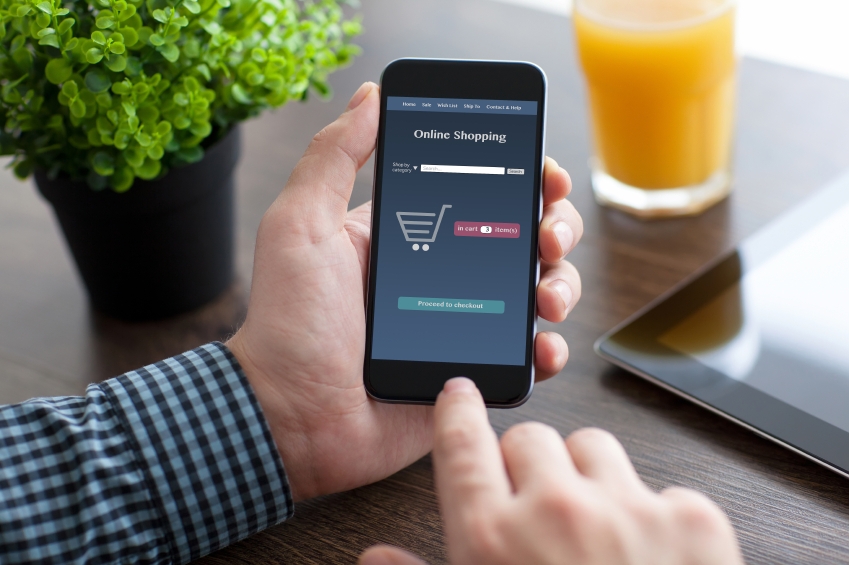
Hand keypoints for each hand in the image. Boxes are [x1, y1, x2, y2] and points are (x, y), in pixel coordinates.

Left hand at [226, 82, 583, 501]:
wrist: (291, 416)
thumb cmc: (288, 324)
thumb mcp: (301, 225)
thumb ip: (334, 158)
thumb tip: (370, 96)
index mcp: (412, 234)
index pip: (482, 192)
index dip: (522, 178)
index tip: (544, 174)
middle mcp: (445, 275)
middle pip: (523, 237)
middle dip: (555, 228)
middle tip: (547, 236)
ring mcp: (463, 324)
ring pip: (537, 292)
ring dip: (562, 285)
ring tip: (546, 297)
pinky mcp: (472, 372)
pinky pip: (527, 357)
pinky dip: (547, 350)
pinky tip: (541, 346)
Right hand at [360, 378, 743, 564]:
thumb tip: (374, 558)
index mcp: (491, 539)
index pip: (460, 441)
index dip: (457, 411)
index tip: (460, 394)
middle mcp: (556, 511)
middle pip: (530, 437)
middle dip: (529, 466)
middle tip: (539, 510)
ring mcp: (628, 510)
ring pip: (593, 446)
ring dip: (588, 479)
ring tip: (594, 533)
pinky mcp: (692, 520)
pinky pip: (661, 487)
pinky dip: (653, 517)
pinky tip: (648, 559)